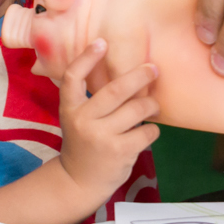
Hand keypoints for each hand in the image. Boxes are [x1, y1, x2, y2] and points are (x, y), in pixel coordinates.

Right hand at [58, 41, 160, 207]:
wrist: (78, 181)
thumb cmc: (83, 143)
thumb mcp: (76, 118)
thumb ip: (91, 100)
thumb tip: (126, 74)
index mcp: (69, 108)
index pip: (73, 76)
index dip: (86, 58)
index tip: (102, 42)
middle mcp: (83, 119)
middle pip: (116, 89)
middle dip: (139, 76)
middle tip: (153, 69)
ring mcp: (101, 136)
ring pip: (137, 109)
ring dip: (151, 105)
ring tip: (153, 105)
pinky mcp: (120, 151)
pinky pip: (147, 131)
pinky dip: (152, 129)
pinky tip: (147, 131)